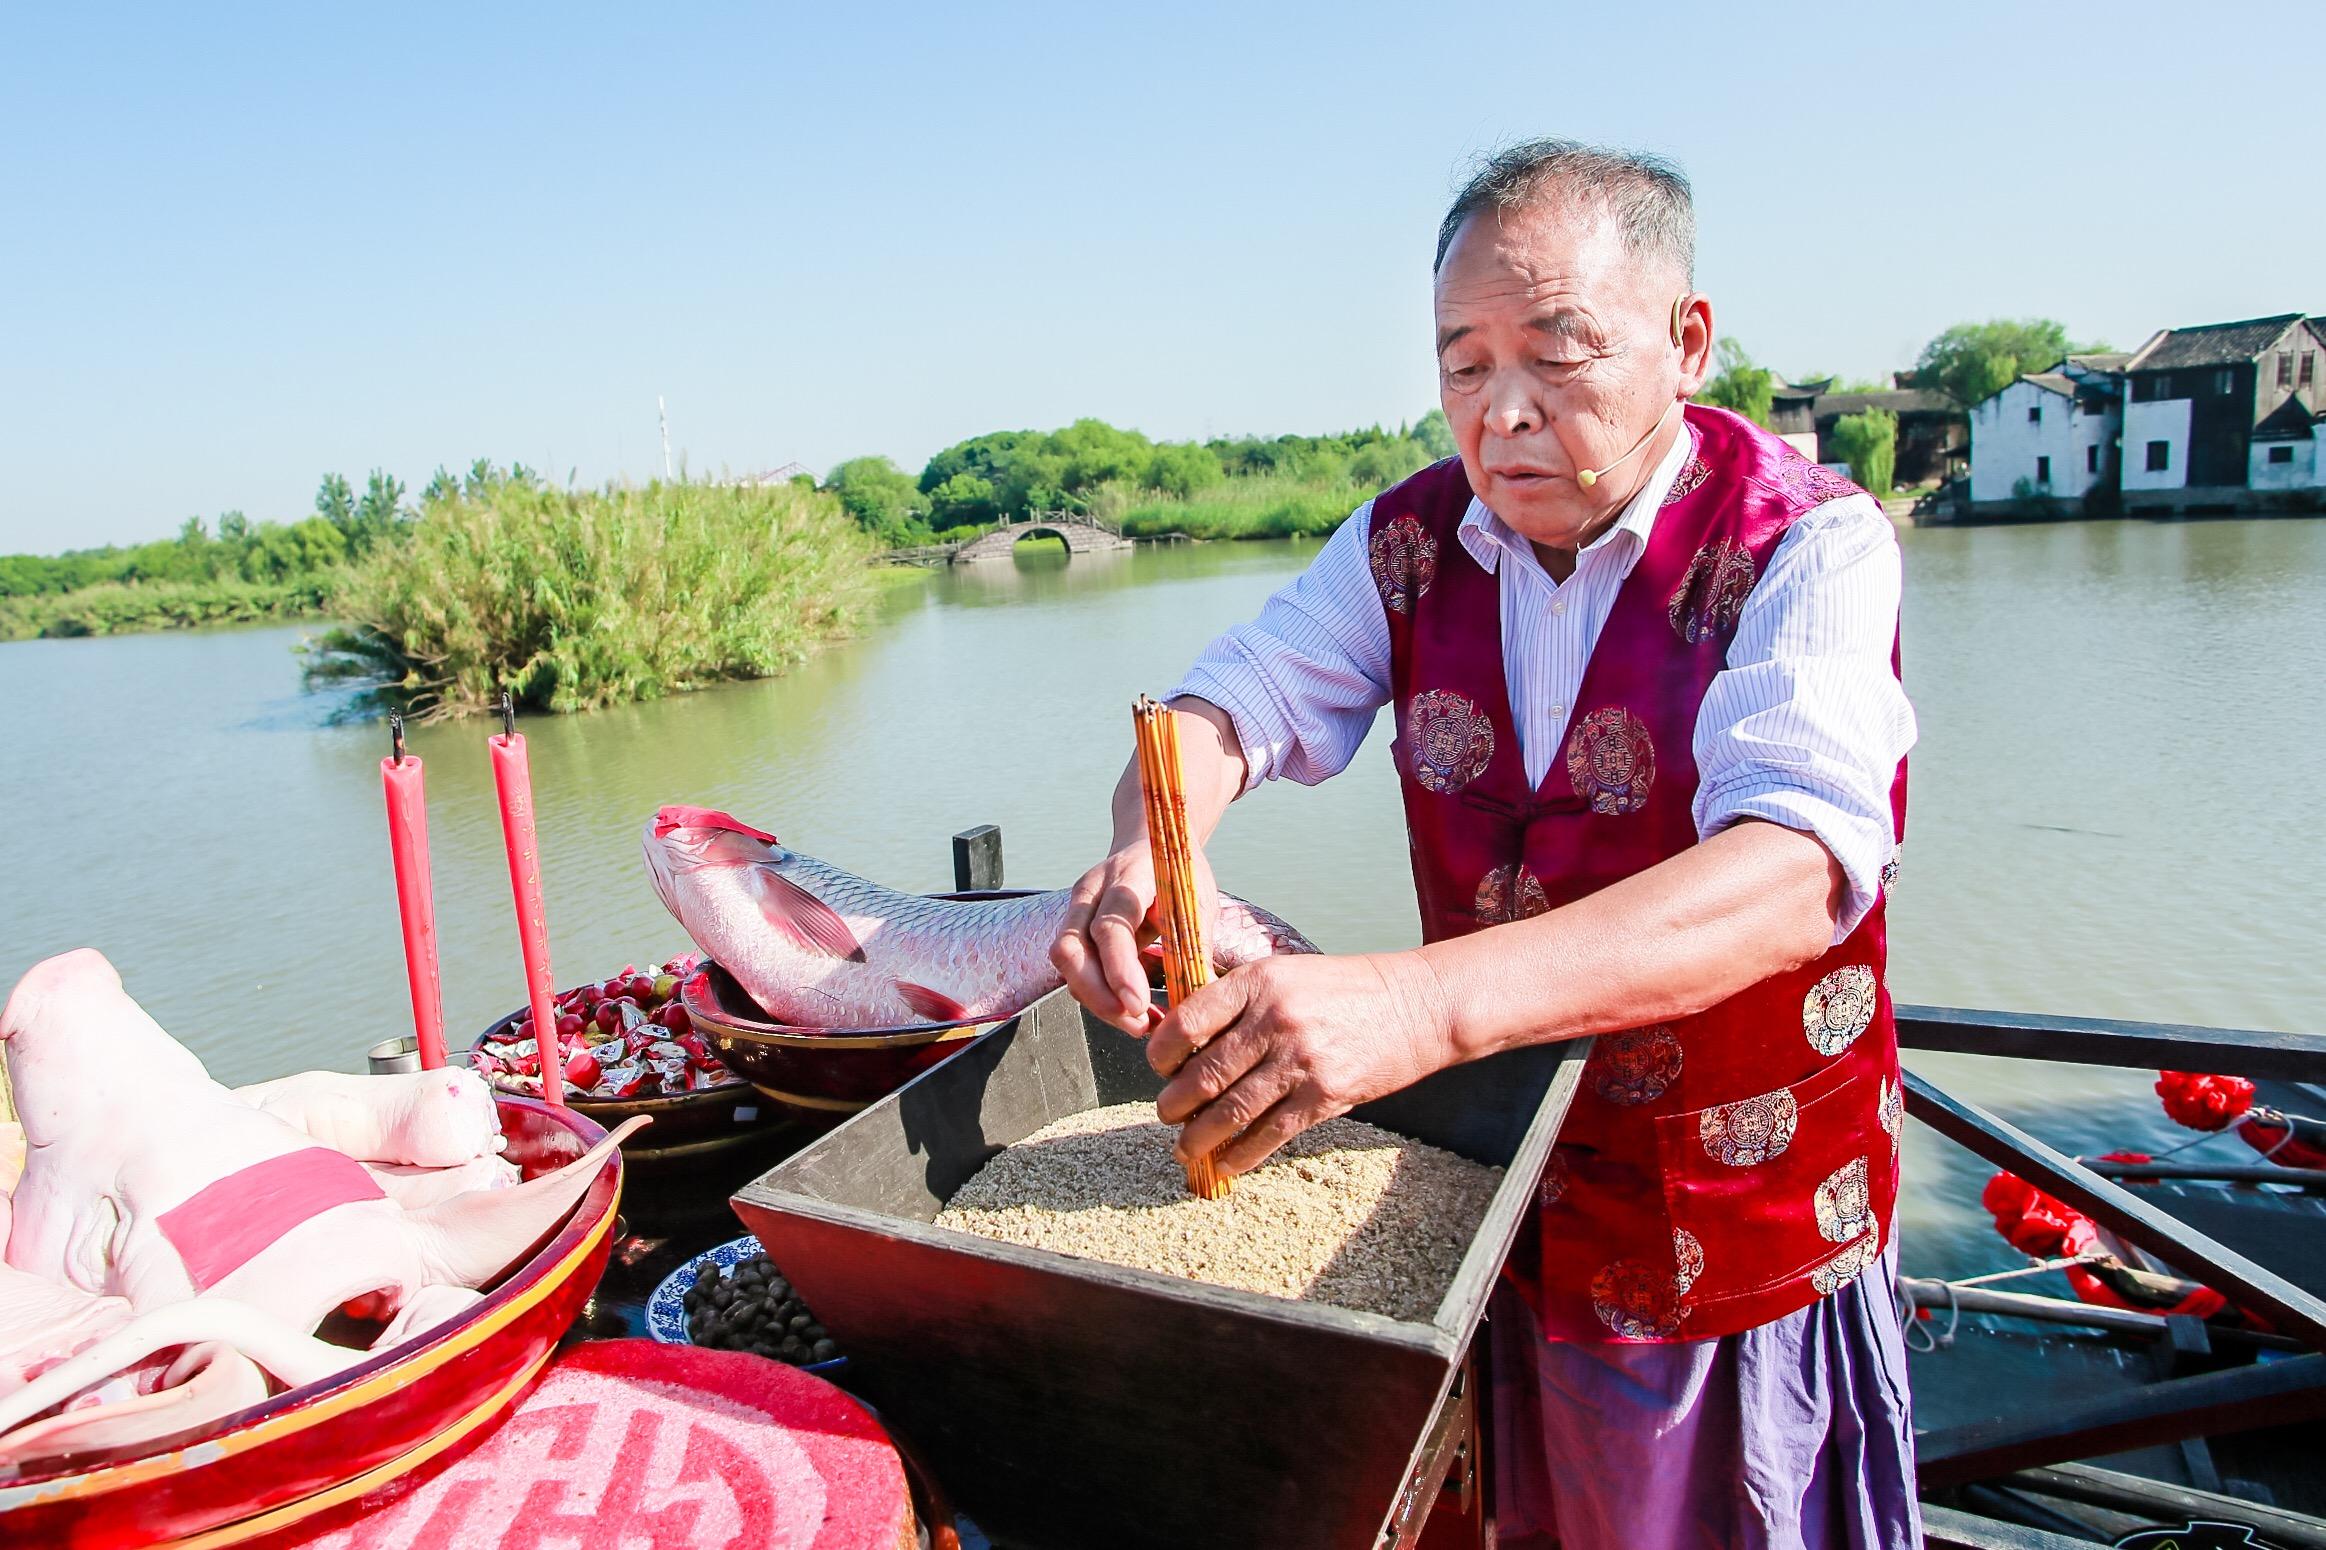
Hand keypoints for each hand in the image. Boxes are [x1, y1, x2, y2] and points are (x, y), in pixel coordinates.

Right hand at [1048, 841, 1220, 1034]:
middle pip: (1071, 949)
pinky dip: (1099, 997)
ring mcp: (1076, 909)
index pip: (1111, 925)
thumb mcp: (1198, 900)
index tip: (1138, 1004)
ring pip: (1067, 964)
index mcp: (1127, 876)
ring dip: (1098, 1002)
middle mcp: (1091, 892)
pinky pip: (1075, 969)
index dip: (1119, 969)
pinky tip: (1132, 1012)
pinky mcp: (1074, 928)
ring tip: (1140, 1025)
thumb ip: (1194, 942)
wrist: (1150, 840)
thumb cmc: (1177, 870)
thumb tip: (1198, 994)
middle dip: (1099, 996)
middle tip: (1138, 1024)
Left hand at [1149, 951, 1454, 1176]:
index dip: (1161, 1054)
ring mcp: (1300, 1060)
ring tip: (1186, 1147)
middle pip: (1202, 1075)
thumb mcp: (1285, 973)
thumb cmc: (1344, 989)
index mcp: (1257, 982)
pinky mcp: (1324, 1096)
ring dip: (1198, 1138)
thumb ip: (1237, 1000)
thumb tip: (1183, 1039)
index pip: (1187, 1022)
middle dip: (1173, 1104)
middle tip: (1167, 1113)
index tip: (1159, 1067)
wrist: (1414, 1006)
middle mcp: (1274, 1020)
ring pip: (1229, 1112)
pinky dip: (1240, 1156)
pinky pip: (1268, 1135)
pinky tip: (1225, 1164)